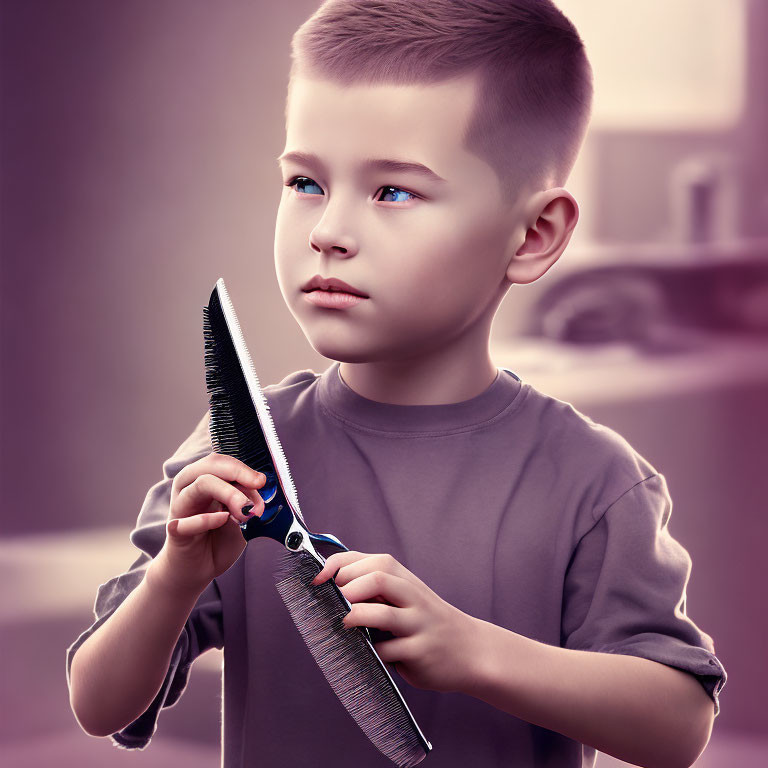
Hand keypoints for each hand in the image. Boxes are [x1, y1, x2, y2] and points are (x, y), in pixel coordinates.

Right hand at [155, 452, 266, 594]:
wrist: (197, 571)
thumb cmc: (218, 540)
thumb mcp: (240, 518)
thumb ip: (247, 503)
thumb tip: (258, 493)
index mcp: (204, 480)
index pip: (222, 462)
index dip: (243, 467)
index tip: (262, 481)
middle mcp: (189, 488)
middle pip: (210, 465)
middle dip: (237, 472)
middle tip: (257, 484)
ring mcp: (180, 507)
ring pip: (201, 484)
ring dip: (228, 493)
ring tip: (245, 511)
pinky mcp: (175, 531)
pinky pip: (187, 520)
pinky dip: (207, 519)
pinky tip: (222, 521)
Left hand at [312, 551, 479, 693]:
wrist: (469, 648)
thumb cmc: (425, 620)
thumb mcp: (404, 595)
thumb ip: (374, 586)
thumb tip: (328, 584)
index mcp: (405, 579)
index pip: (370, 561)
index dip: (338, 567)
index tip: (317, 579)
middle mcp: (413, 596)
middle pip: (378, 578)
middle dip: (349, 589)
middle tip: (335, 603)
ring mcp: (418, 624)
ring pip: (383, 615)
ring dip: (357, 618)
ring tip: (346, 625)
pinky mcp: (420, 651)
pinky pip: (389, 651)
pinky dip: (374, 652)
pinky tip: (372, 653)